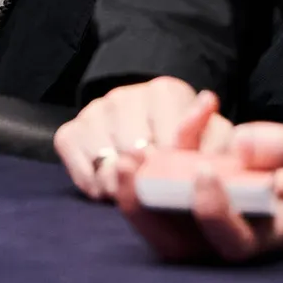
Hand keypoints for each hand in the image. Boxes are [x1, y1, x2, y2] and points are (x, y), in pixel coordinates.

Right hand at [54, 77, 235, 199]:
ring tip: (135, 190)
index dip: (178, 169)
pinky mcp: (69, 131)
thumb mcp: (211, 138)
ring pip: (106, 165)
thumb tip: (207, 101)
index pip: (172, 139)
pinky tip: (109, 187)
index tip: (182, 181)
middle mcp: (124, 95)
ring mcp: (94, 111)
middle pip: (136, 155)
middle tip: (157, 191)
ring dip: (121, 186)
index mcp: (165, 92)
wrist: (145, 127)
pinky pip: (79, 169)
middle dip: (148, 180)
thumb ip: (213, 133)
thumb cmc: (184, 141)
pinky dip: (92, 184)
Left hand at [112, 134, 282, 264]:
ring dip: (145, 181)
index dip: (212, 216)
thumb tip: (240, 143)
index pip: (233, 244)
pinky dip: (186, 137)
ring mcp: (222, 203)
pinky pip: (188, 164)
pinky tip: (207, 102)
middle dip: (146, 211)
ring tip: (132, 152)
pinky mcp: (217, 176)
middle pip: (182, 239)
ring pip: (171, 208)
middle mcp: (239, 225)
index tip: (205, 174)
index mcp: (271, 233)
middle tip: (127, 168)